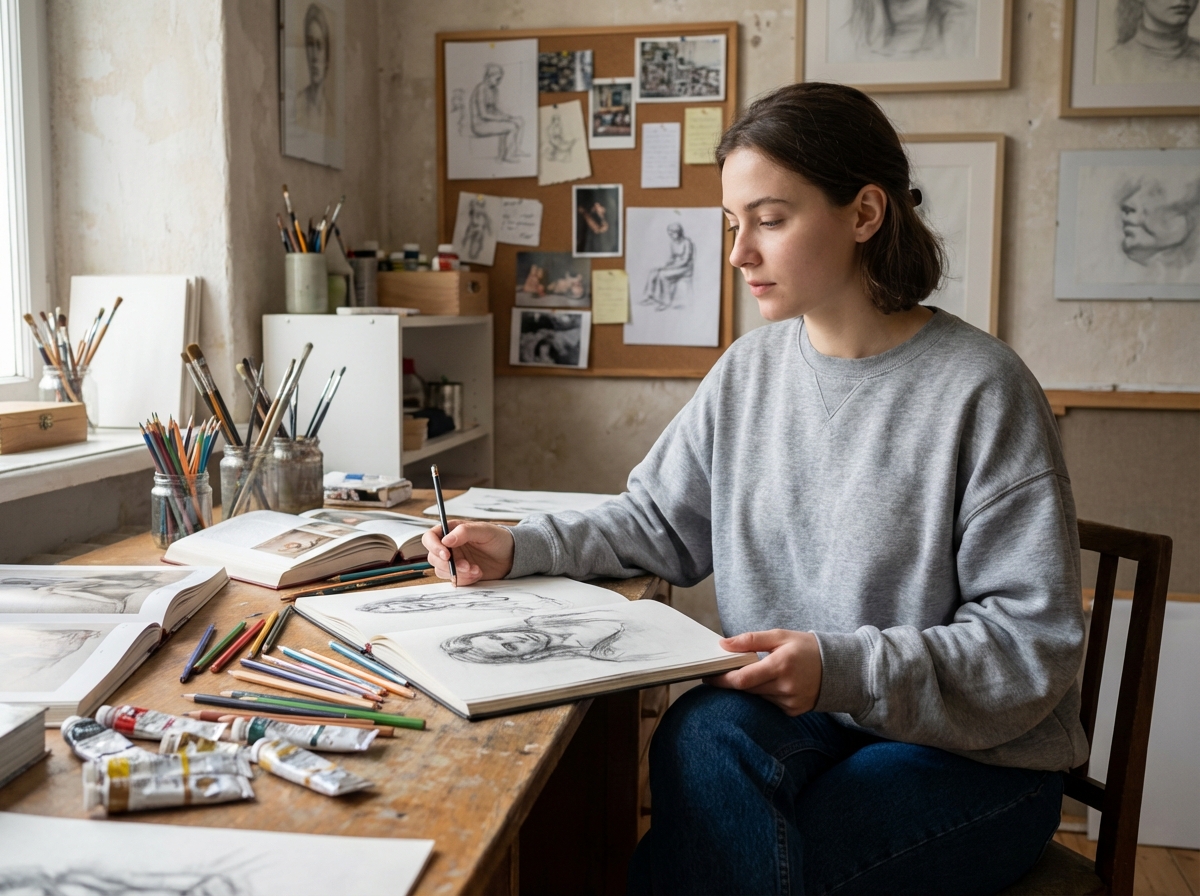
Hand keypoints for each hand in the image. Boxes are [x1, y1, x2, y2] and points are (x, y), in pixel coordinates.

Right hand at [422, 521, 514, 585]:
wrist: (510, 556)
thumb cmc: (498, 538)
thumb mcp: (484, 530)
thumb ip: (464, 532)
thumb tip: (446, 540)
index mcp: (451, 531)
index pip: (430, 537)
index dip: (434, 546)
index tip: (446, 555)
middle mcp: (448, 546)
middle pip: (433, 557)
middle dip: (449, 564)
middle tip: (467, 565)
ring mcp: (453, 561)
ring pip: (442, 571)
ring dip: (458, 573)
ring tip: (476, 569)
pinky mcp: (459, 573)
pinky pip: (453, 580)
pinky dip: (465, 580)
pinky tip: (478, 573)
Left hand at [706, 630, 822, 715]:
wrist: (839, 668)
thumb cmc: (806, 648)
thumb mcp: (780, 636)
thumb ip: (750, 640)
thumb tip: (723, 644)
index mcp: (781, 665)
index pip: (742, 679)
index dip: (721, 679)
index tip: (708, 675)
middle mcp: (786, 687)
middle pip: (746, 689)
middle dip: (732, 682)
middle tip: (722, 672)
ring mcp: (790, 702)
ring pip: (756, 697)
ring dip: (749, 687)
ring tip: (752, 674)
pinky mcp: (793, 711)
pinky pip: (768, 704)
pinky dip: (764, 694)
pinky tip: (771, 683)